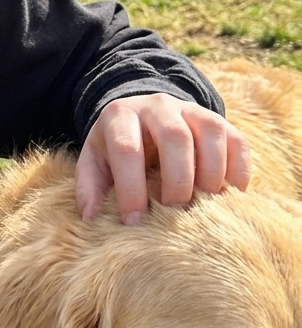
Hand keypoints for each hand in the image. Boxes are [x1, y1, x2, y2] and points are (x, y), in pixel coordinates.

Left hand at [75, 94, 250, 225]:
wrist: (142, 116)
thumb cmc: (116, 147)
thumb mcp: (95, 161)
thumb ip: (89, 187)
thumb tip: (90, 218)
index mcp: (120, 116)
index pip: (126, 149)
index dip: (131, 188)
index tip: (134, 221)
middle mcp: (157, 106)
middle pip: (174, 137)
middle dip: (178, 179)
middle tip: (175, 213)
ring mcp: (191, 110)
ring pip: (210, 133)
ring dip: (212, 174)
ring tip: (205, 205)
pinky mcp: (218, 121)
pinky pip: (237, 140)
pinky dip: (238, 170)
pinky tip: (230, 196)